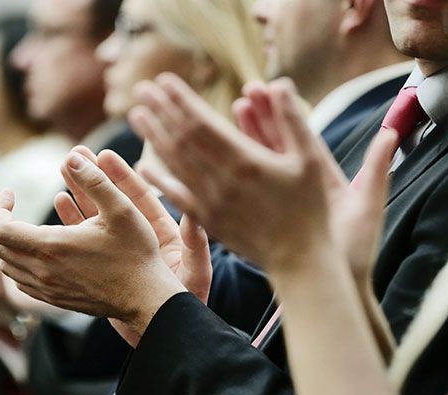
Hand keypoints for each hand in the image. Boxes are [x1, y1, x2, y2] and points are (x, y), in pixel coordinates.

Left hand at [0, 150, 186, 345]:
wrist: (145, 297)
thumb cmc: (135, 253)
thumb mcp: (122, 209)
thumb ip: (96, 181)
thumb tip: (72, 156)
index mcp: (52, 247)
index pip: (0, 229)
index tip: (10, 192)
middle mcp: (42, 271)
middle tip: (4, 202)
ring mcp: (47, 289)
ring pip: (5, 266)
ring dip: (2, 242)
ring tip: (13, 222)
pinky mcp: (54, 300)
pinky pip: (19, 281)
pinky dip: (14, 262)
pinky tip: (29, 249)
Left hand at [129, 74, 394, 279]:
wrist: (300, 260)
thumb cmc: (310, 209)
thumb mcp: (310, 160)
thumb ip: (293, 121)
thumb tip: (279, 84)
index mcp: (246, 162)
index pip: (202, 124)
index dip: (181, 101)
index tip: (163, 81)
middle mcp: (222, 182)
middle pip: (182, 141)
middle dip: (161, 112)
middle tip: (141, 90)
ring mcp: (212, 203)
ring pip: (175, 166)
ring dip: (154, 139)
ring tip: (137, 116)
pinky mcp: (209, 221)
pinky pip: (177, 197)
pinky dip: (159, 181)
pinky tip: (143, 168)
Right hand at [234, 82, 395, 285]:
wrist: (337, 284)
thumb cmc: (354, 252)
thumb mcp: (367, 207)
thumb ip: (376, 169)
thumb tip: (391, 133)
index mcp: (323, 177)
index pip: (301, 137)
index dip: (285, 112)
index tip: (271, 88)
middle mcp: (301, 185)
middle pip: (277, 144)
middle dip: (260, 118)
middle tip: (244, 93)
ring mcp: (282, 199)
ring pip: (260, 162)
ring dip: (245, 138)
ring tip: (231, 113)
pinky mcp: (268, 215)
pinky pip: (248, 188)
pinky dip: (234, 170)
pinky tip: (217, 154)